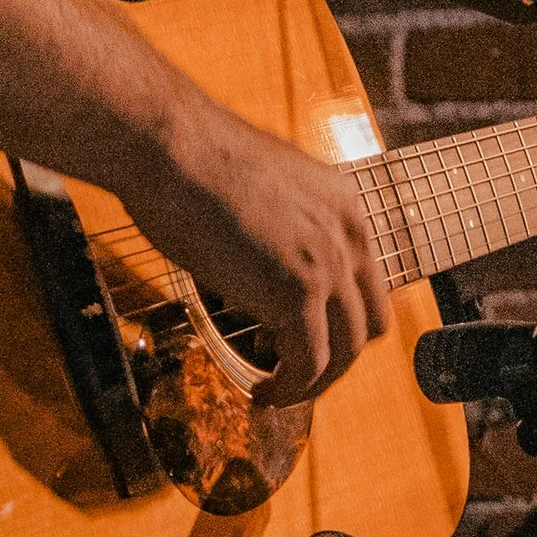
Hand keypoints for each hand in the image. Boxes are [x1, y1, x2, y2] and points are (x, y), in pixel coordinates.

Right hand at [128, 98, 392, 406]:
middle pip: (367, 324)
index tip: (305, 338)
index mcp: (345, 206)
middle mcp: (348, 234)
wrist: (169, 146)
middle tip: (296, 372)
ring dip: (313, 382)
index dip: (340, 322)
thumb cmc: (192, 160)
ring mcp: (327, 264)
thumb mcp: (263, 189)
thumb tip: (263, 262)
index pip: (367, 284)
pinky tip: (264, 390)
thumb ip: (283, 225)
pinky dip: (291, 388)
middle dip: (336, 358)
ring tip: (277, 390)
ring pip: (343, 352)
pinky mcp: (297, 293)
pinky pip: (309, 364)